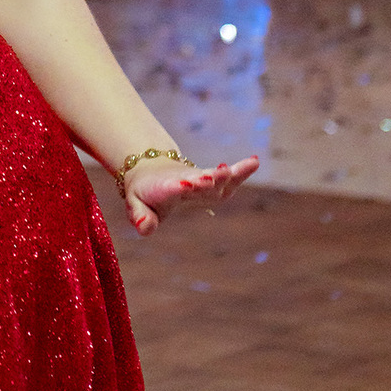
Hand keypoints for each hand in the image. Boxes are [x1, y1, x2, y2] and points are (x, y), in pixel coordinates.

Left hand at [123, 154, 258, 236]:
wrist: (149, 170)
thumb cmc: (144, 193)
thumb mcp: (135, 205)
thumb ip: (140, 217)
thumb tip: (145, 229)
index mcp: (165, 188)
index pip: (172, 188)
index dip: (179, 187)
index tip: (185, 184)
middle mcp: (185, 181)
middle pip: (198, 181)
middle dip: (205, 180)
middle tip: (211, 177)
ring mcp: (199, 179)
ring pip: (214, 178)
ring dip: (225, 175)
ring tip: (239, 168)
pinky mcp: (211, 179)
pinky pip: (227, 177)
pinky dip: (241, 171)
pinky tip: (255, 161)